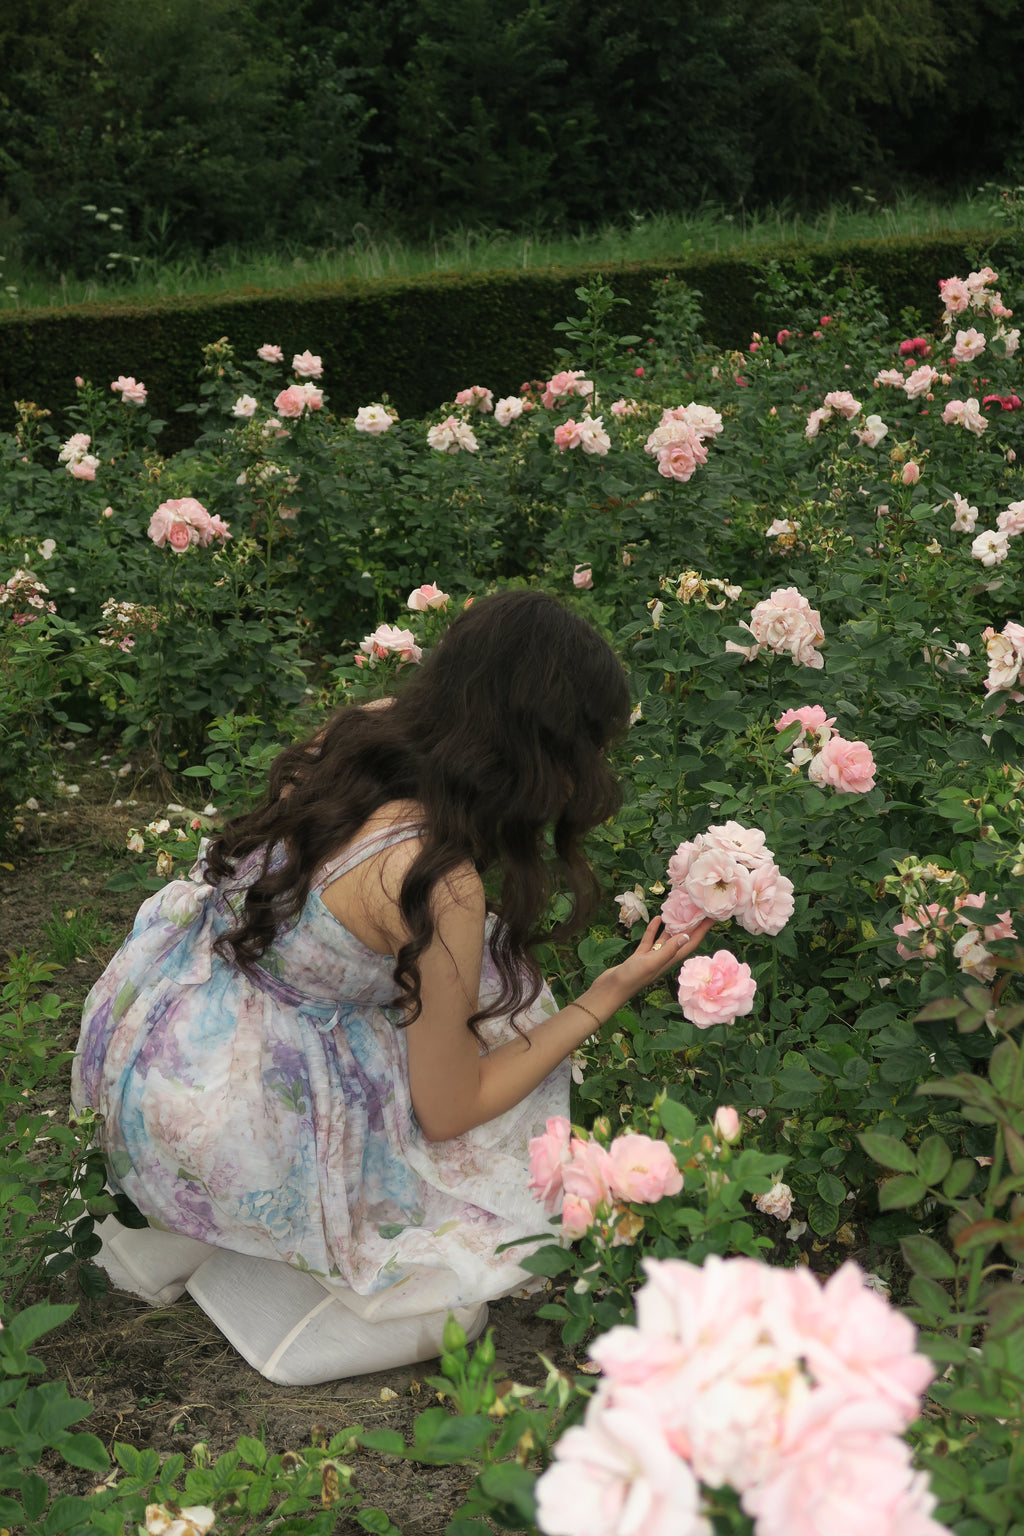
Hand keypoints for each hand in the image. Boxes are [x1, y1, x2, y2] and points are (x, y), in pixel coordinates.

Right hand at [590, 915, 715, 1013]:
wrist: (611, 989)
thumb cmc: (632, 978)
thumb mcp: (652, 962)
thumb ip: (668, 950)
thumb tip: (687, 936)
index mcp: (670, 961)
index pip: (691, 943)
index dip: (703, 931)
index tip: (712, 917)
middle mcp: (664, 958)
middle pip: (682, 939)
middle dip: (691, 925)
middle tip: (698, 909)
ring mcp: (652, 957)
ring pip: (666, 938)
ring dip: (673, 925)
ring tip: (679, 909)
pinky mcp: (640, 956)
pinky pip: (651, 940)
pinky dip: (655, 929)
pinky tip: (658, 918)